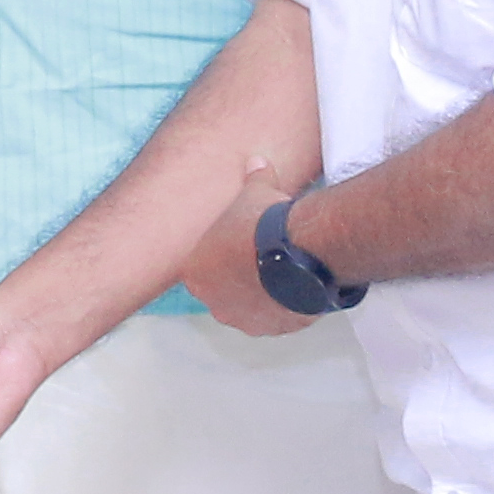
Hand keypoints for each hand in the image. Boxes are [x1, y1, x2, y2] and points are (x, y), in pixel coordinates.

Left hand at [183, 159, 314, 336]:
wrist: (297, 249)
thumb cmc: (263, 223)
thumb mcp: (254, 191)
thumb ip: (253, 178)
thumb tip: (257, 163)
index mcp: (195, 272)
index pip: (202, 269)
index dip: (222, 257)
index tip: (240, 247)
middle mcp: (214, 302)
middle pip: (223, 293)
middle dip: (239, 280)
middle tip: (262, 261)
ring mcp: (244, 320)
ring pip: (250, 310)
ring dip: (261, 297)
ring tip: (283, 274)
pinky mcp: (274, 329)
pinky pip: (277, 320)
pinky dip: (285, 308)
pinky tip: (297, 288)